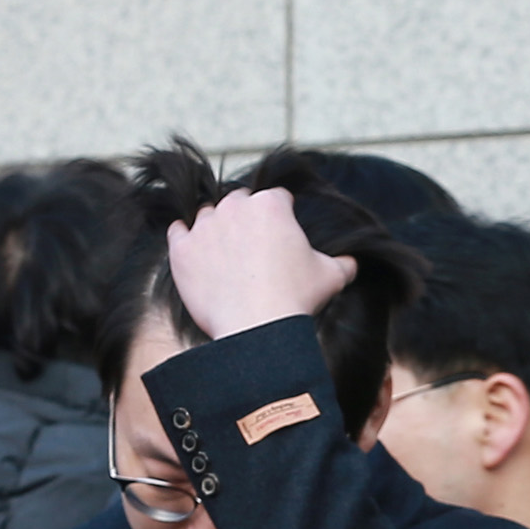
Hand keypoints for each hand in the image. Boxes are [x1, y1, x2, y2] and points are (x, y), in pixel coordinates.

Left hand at [166, 186, 356, 339]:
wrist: (258, 330)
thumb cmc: (296, 300)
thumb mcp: (331, 278)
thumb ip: (342, 264)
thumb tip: (351, 263)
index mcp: (271, 205)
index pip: (277, 198)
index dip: (282, 216)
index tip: (282, 235)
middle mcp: (234, 206)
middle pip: (239, 202)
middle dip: (246, 220)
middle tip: (255, 250)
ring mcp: (205, 226)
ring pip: (208, 216)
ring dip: (217, 230)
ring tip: (228, 259)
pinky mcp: (182, 249)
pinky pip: (178, 232)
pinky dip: (186, 240)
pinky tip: (199, 255)